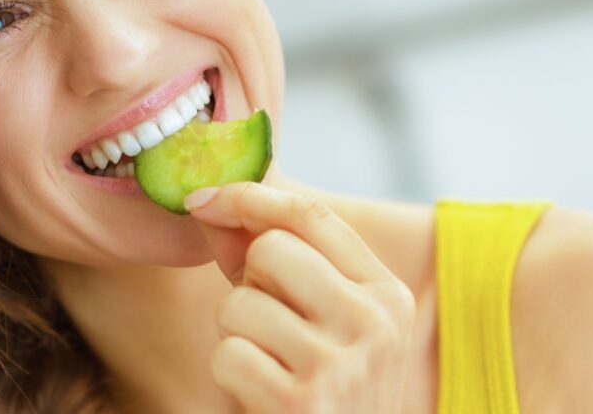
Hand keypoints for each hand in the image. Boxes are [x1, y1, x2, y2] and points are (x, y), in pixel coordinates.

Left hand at [184, 182, 415, 413]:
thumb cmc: (325, 391)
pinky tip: (259, 395)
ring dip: (236, 334)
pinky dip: (229, 374)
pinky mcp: (301, 403)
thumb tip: (210, 202)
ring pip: (240, 303)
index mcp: (387, 295)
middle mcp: (374, 324)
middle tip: (269, 326)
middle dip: (249, 284)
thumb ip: (272, 260)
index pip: (314, 217)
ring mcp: (341, 364)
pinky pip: (228, 354)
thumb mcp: (319, 321)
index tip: (205, 199)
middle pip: (271, 250)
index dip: (251, 198)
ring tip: (269, 365)